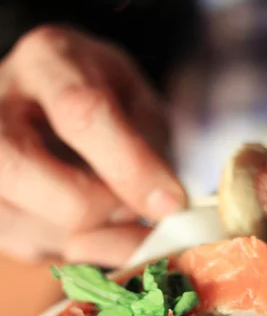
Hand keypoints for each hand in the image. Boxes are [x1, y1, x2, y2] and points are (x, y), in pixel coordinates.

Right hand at [0, 25, 185, 265]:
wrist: (46, 107)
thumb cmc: (102, 101)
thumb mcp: (136, 101)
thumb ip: (149, 145)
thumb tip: (163, 211)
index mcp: (47, 64)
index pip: (82, 114)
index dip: (132, 167)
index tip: (172, 203)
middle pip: (49, 186)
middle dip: (108, 210)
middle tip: (136, 207)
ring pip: (51, 231)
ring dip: (100, 235)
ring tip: (111, 205)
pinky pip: (44, 252)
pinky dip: (81, 246)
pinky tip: (86, 218)